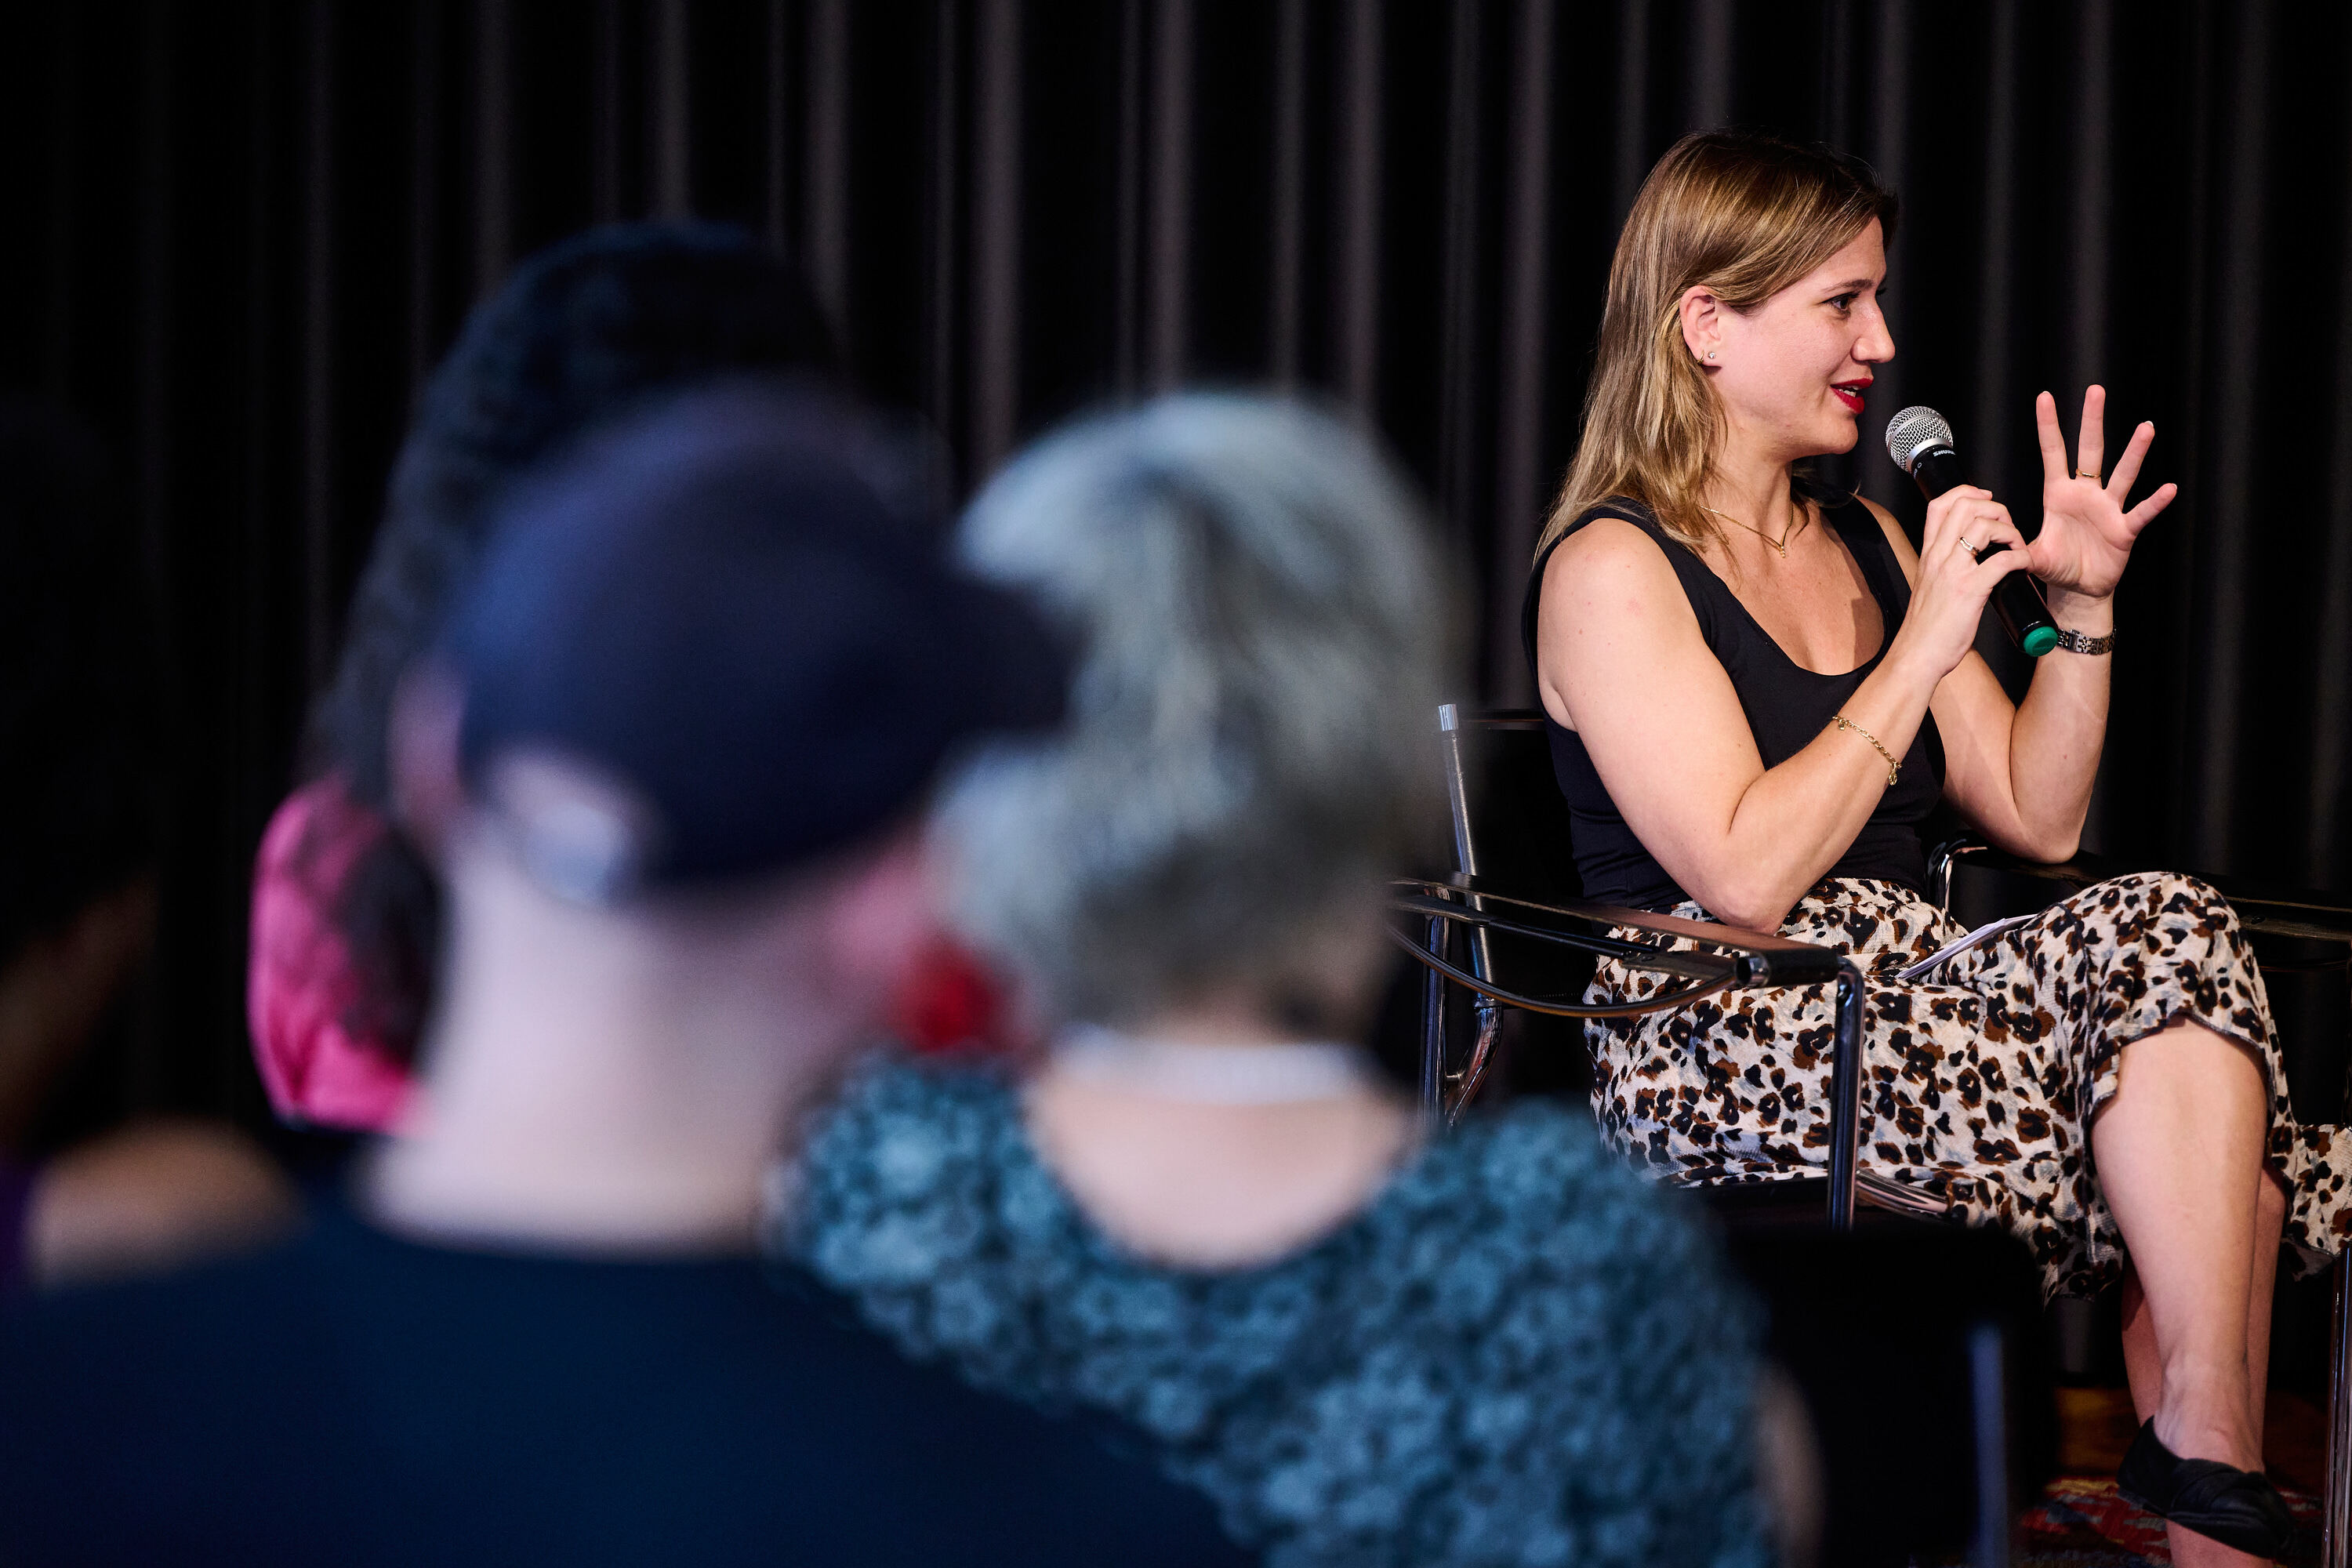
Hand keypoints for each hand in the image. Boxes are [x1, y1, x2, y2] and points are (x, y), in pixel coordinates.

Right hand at [1894, 484, 2030, 680]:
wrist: (1917, 654)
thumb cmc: (1925, 627)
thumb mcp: (1929, 586)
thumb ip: (1944, 567)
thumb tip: (1969, 558)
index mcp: (1928, 554)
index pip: (1940, 505)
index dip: (1967, 492)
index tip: (1986, 500)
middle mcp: (1938, 557)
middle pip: (1965, 506)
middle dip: (1995, 508)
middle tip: (2007, 527)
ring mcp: (1953, 572)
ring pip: (1984, 526)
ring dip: (2010, 531)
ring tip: (2016, 547)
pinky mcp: (1970, 590)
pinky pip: (2002, 561)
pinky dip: (2020, 558)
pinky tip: (2023, 565)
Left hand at [2027, 386, 2176, 598]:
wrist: (2079, 588)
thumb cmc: (2056, 564)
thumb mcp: (2030, 554)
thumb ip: (2014, 547)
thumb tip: (1992, 544)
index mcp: (2059, 494)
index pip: (2052, 453)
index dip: (2048, 426)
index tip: (2044, 397)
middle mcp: (2085, 494)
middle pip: (2090, 451)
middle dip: (2091, 421)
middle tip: (2095, 390)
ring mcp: (2107, 509)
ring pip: (2123, 475)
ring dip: (2134, 452)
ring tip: (2146, 427)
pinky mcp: (2123, 530)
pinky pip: (2141, 512)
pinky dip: (2155, 502)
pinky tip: (2168, 488)